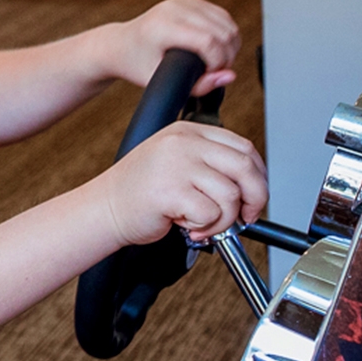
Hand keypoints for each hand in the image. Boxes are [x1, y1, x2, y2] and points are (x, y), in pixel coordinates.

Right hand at [96, 121, 264, 245]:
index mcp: (188, 132)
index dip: (257, 176)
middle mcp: (183, 143)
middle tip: (244, 216)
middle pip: (244, 167)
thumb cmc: (140, 192)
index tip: (252, 196)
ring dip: (224, 220)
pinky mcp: (171, 190)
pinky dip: (207, 228)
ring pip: (230, 195)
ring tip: (204, 224)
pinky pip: (211, 213)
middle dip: (254, 198)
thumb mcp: (177, 162)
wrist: (104, 209)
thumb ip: (209, 163)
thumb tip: (250, 184)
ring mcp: (176, 164)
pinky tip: (188, 226)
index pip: (243, 147)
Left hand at [106, 0, 238, 95]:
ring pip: (227, 22)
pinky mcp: (191, 0)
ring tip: (217, 62)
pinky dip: (227, 33)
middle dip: (227, 56)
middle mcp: (174, 8)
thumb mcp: (161, 81)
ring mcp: (184, 1)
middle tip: (215, 72)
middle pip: (223, 31)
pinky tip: (217, 49)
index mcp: (162, 26)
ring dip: (230, 45)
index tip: (211, 75)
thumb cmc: (135, 63)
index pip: (208, 41)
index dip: (219, 62)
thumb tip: (230, 76)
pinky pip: (222, 15)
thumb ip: (198, 85)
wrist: (119, 44)